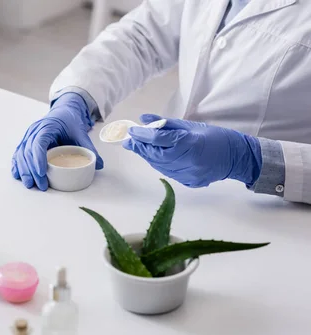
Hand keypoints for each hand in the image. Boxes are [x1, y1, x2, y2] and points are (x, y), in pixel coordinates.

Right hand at [11, 93, 103, 189]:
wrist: (63, 112)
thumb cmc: (70, 122)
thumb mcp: (81, 133)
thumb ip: (90, 148)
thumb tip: (100, 165)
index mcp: (47, 127)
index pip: (38, 143)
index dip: (38, 159)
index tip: (41, 173)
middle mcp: (34, 131)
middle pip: (28, 151)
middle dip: (32, 170)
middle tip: (40, 185)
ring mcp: (28, 136)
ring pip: (21, 154)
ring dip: (24, 170)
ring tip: (30, 184)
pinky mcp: (26, 142)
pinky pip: (18, 154)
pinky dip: (17, 165)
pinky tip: (18, 176)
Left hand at [122, 114, 261, 187]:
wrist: (237, 157)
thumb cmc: (216, 137)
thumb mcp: (191, 126)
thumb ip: (166, 123)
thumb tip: (144, 119)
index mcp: (190, 143)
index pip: (158, 139)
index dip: (142, 135)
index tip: (132, 131)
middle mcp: (188, 160)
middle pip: (155, 155)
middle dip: (140, 147)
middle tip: (130, 141)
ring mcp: (188, 174)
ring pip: (159, 166)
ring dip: (148, 156)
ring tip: (140, 148)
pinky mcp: (189, 182)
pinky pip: (168, 173)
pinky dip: (159, 164)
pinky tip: (155, 157)